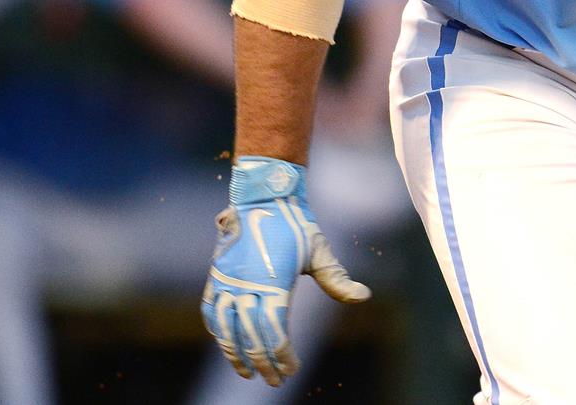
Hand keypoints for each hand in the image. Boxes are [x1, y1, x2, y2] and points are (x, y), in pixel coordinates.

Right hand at [202, 156, 370, 383]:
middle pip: (251, 336)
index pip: (274, 333)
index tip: (290, 369)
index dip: (282, 356)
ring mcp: (228, 278)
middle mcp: (247, 284)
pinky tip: (225, 341)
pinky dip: (216, 329)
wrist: (264, 194)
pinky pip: (211, 308)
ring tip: (245, 371)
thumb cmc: (296, 224)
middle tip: (272, 380)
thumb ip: (337, 279)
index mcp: (274, 283)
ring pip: (225, 328)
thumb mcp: (319, 250)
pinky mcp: (217, 272)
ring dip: (234, 353)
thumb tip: (364, 297)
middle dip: (262, 363)